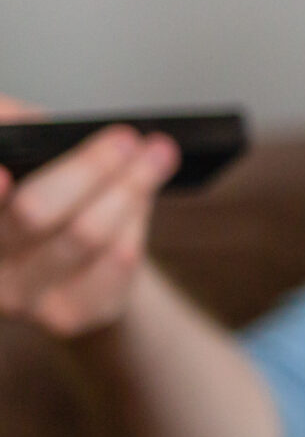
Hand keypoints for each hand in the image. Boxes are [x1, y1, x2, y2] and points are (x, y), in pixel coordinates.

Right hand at [0, 98, 179, 338]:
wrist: (75, 260)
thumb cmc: (45, 192)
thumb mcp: (21, 152)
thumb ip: (11, 126)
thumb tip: (23, 120)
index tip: (5, 174)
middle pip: (34, 213)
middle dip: (88, 168)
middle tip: (125, 139)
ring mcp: (19, 298)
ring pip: (85, 235)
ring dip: (129, 186)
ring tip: (156, 153)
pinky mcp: (67, 316)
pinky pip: (116, 264)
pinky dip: (136, 221)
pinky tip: (143, 197)